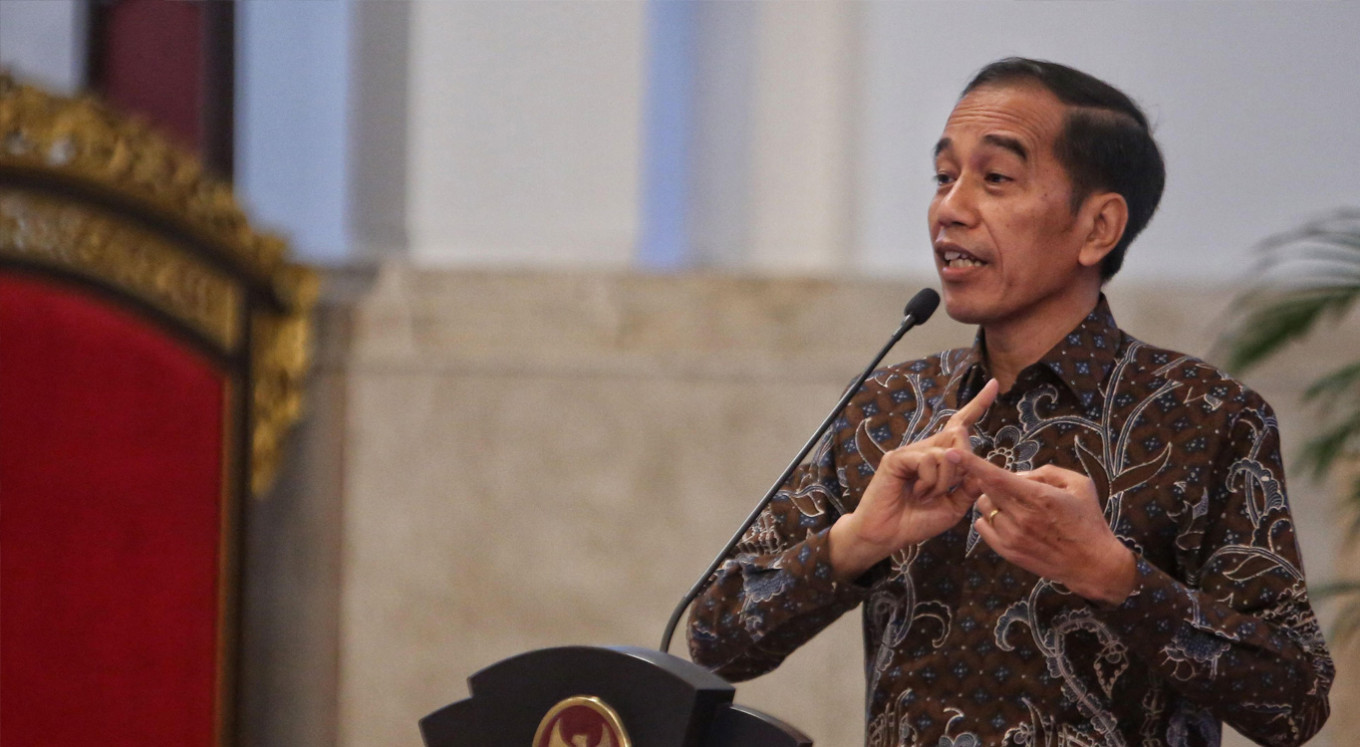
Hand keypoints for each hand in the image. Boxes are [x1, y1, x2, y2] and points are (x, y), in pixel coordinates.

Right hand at [829, 379, 999, 580]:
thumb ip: (969, 485)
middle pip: (960, 437)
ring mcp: (910, 451)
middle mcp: (925, 449)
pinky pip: (928, 460)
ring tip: (925, 496)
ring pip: (947, 452)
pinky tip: (916, 492)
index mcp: (939, 458)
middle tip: (943, 492)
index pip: (960, 426)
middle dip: (963, 465)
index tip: (994, 384)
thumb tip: (979, 464)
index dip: (978, 405)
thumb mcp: (954, 506)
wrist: (887, 536)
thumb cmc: (917, 521)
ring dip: (945, 482)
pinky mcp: (897, 458)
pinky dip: (929, 481)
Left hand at [958, 453, 1135, 604]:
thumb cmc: (1087, 520)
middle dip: (991, 480)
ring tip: (1016, 506)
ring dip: (993, 501)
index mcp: (1038, 497)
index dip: (971, 464)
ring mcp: (1012, 537)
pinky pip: (982, 527)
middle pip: (986, 490)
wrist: (1092, 564)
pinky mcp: (1008, 552)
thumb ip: (1046, 472)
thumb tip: (1017, 474)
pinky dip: (989, 519)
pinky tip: (1008, 520)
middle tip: (1012, 486)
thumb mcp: (1078, 485)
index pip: (995, 477)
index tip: (951, 453)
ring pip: (983, 507)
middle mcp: (1022, 517)